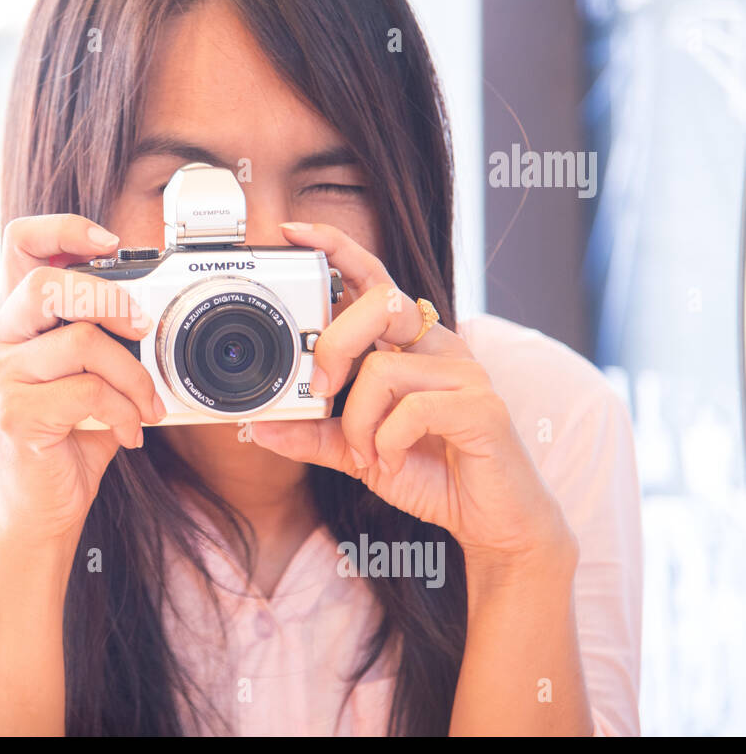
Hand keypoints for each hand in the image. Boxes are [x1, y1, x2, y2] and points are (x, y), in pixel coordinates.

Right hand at [0, 214, 166, 546]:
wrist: (39, 510)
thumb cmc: (68, 439)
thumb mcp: (88, 376)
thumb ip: (104, 337)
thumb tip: (154, 309)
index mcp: (13, 321)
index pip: (19, 244)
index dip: (64, 228)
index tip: (110, 242)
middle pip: (46, 285)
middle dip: (110, 301)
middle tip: (143, 329)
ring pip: (81, 342)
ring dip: (133, 376)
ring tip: (146, 406)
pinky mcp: (13, 413)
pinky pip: (87, 391)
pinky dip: (124, 411)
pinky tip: (128, 433)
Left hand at [250, 222, 574, 568]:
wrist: (494, 519)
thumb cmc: (432, 471)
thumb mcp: (359, 451)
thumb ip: (313, 434)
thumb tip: (259, 425)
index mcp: (412, 345)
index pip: (375, 279)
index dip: (337, 249)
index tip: (294, 234)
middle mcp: (440, 347)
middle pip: (379, 306)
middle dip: (334, 347)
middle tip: (321, 392)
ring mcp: (466, 373)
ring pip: (383, 369)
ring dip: (359, 422)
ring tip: (370, 453)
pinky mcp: (482, 407)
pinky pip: (414, 409)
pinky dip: (388, 442)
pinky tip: (394, 462)